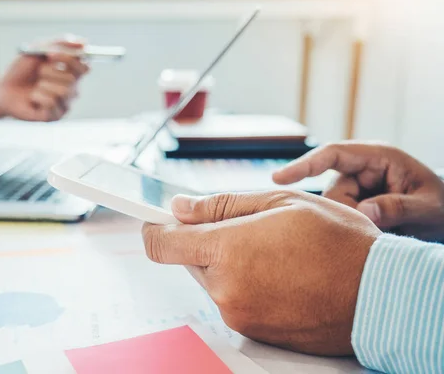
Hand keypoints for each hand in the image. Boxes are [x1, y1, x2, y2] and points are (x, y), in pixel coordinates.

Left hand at [0, 38, 89, 125]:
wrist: (3, 88)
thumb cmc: (22, 71)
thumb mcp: (39, 50)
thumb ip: (60, 43)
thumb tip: (84, 42)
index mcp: (71, 73)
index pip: (84, 66)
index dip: (70, 59)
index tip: (50, 54)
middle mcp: (72, 90)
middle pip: (72, 79)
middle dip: (49, 72)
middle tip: (38, 73)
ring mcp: (64, 104)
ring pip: (62, 92)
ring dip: (43, 85)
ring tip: (35, 87)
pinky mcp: (54, 116)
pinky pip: (51, 103)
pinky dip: (38, 97)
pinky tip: (33, 99)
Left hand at [142, 191, 381, 355]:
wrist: (380, 294)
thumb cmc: (338, 242)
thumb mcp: (280, 202)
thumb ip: (222, 205)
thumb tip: (180, 207)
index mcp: (227, 250)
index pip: (161, 244)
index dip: (155, 228)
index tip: (159, 219)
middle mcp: (225, 288)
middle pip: (189, 260)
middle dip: (206, 242)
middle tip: (245, 230)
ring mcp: (239, 314)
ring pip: (212, 280)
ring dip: (229, 264)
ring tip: (273, 253)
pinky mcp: (253, 331)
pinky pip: (233, 301)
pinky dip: (245, 285)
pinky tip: (279, 275)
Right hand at [273, 142, 443, 240]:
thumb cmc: (442, 207)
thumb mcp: (428, 207)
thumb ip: (397, 208)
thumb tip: (363, 213)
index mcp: (378, 157)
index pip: (332, 154)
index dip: (304, 165)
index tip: (278, 178)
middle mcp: (362, 170)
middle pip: (332, 192)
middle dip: (348, 214)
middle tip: (380, 229)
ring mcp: (357, 187)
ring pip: (334, 210)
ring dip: (353, 225)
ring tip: (387, 231)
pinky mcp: (354, 204)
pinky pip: (340, 219)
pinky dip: (354, 230)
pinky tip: (377, 233)